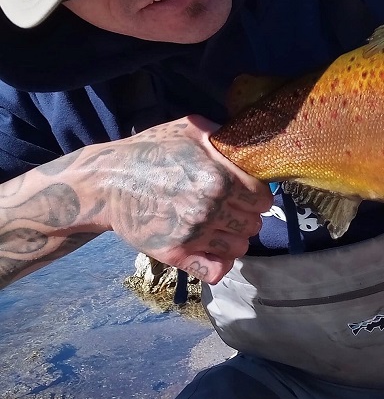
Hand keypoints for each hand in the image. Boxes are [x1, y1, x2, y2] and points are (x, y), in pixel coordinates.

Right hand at [86, 115, 272, 283]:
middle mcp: (210, 208)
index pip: (263, 198)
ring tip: (221, 227)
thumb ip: (225, 136)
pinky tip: (213, 250)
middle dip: (247, 216)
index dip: (258, 195)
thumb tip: (252, 143)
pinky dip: (219, 263)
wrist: (106, 182)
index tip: (248, 193)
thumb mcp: (189, 128)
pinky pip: (216, 270)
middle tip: (233, 210)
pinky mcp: (176, 254)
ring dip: (234, 239)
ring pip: (239, 248)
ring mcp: (193, 234)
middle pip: (253, 224)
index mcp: (219, 178)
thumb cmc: (150, 151)